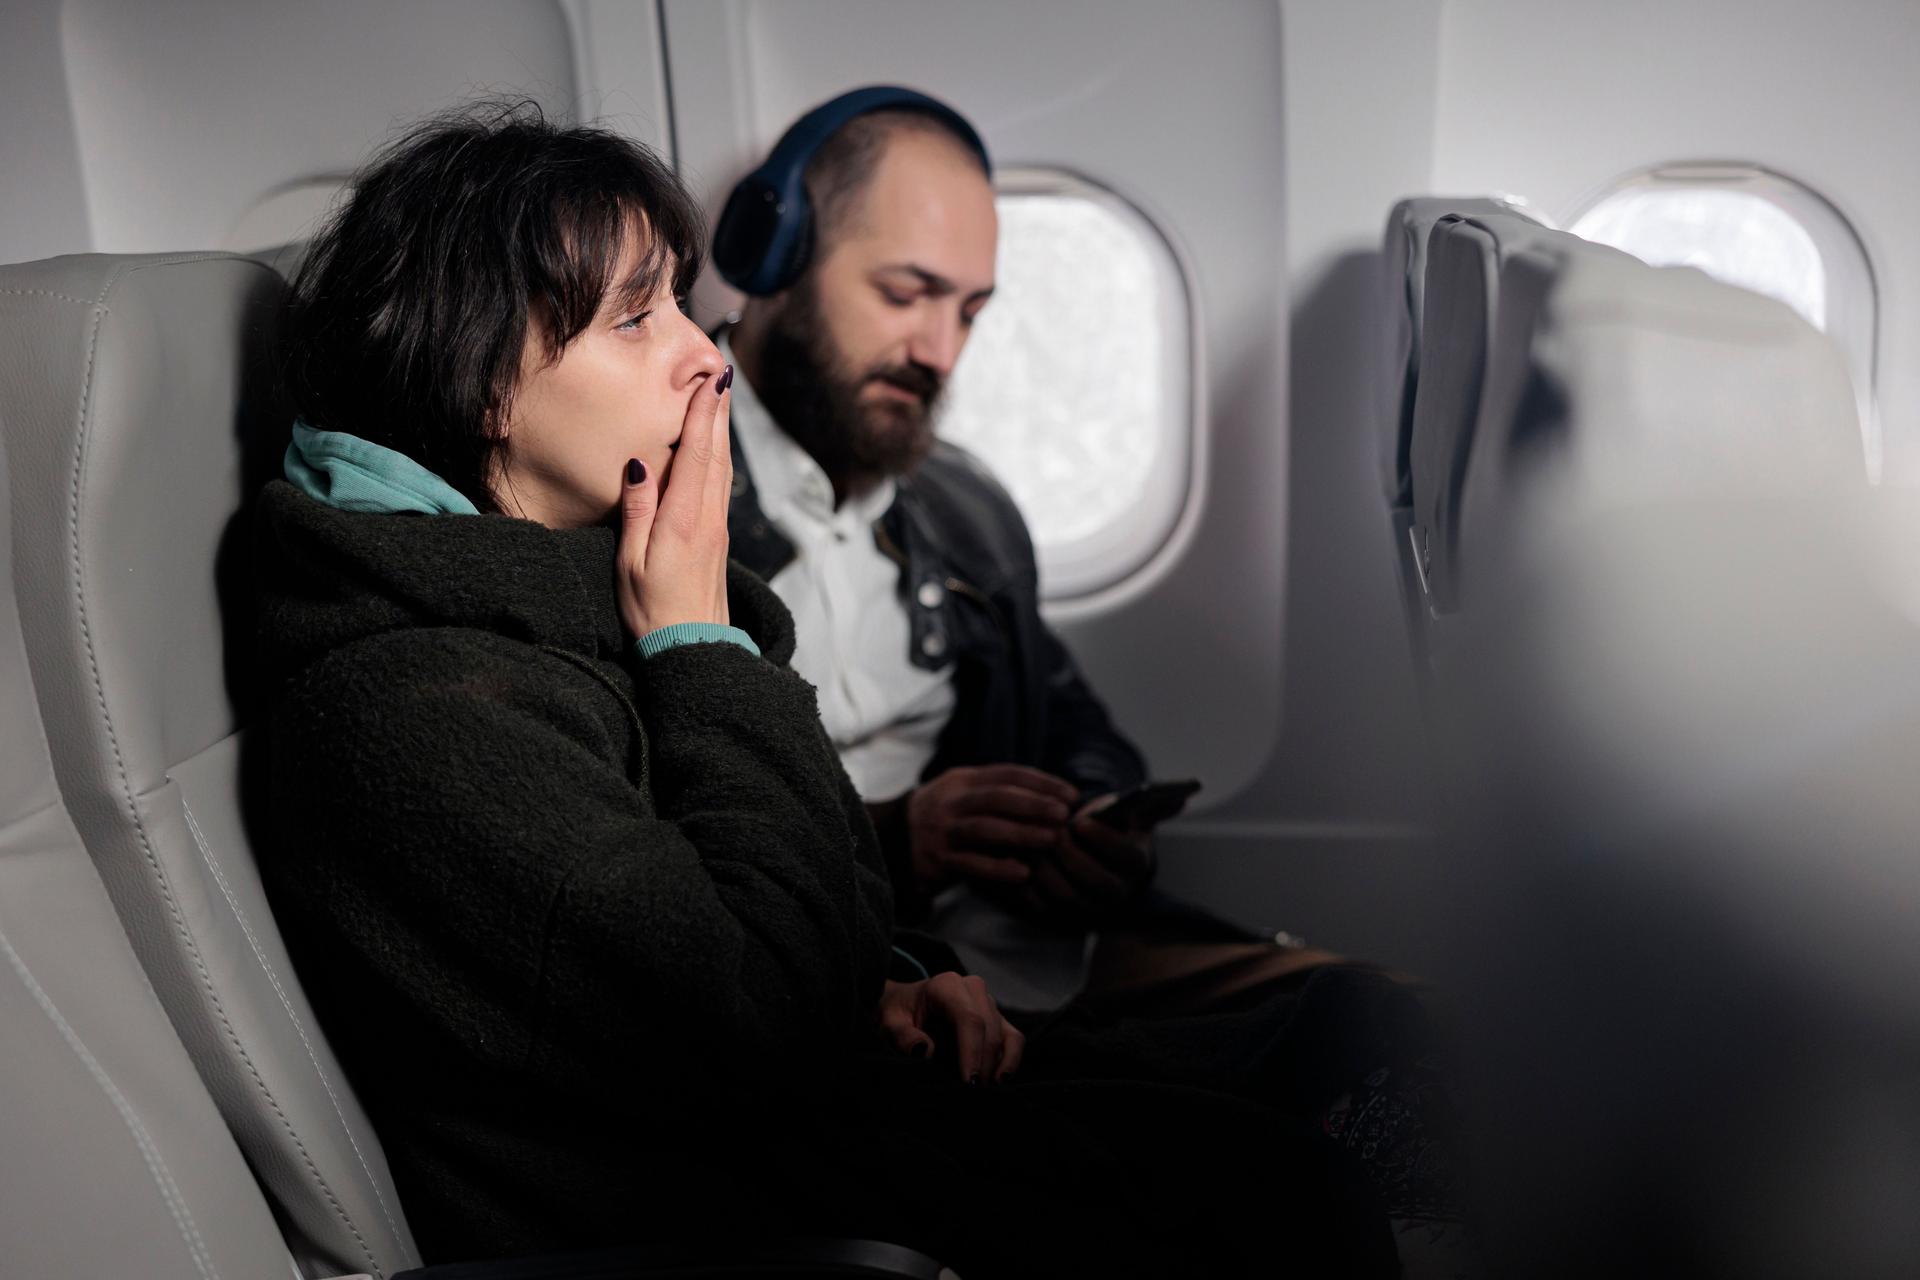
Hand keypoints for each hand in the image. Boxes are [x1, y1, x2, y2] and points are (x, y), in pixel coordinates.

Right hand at [616, 365, 733, 639]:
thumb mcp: (631, 562)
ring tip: (721, 397)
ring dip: (722, 429)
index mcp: (684, 519)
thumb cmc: (653, 611)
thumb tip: (639, 464)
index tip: (711, 379)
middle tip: (721, 372)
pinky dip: (719, 456)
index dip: (704, 414)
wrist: (693, 648)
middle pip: (717, 453)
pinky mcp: (718, 538)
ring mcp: (717, 528)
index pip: (696, 454)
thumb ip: (636, 510)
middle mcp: (708, 518)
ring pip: (723, 468)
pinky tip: (715, 447)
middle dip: (719, 411)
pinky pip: (721, 486)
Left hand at [876, 973, 1024, 1083]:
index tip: (968, 1082)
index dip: (972, 1052)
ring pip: (1004, 1036)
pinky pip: (1014, 1039)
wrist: (905, 1005)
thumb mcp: (889, 1023)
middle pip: (989, 1030)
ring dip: (997, 1066)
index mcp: (946, 986)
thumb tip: (924, 1051)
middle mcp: (973, 989)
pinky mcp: (997, 1018)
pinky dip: (1011, 1061)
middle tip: (972, 1095)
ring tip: (984, 1092)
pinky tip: (1000, 1081)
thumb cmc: (898, 1015)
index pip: (969, 1019)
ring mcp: (988, 1002)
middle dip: (983, 1065)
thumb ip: (903, 1036)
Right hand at [905, 765, 1079, 891]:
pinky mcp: (938, 861)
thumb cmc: (947, 816)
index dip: (1042, 783)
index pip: (1007, 774)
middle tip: (1064, 814)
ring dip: (1021, 833)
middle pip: (996, 798)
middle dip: (1034, 804)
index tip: (1071, 795)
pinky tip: (1023, 873)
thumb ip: (1000, 792)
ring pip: (985, 829)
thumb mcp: (965, 793)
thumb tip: (1055, 796)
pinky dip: (998, 868)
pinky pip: (971, 864)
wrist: (893, 841)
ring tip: (1051, 839)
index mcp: (962, 780)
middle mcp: (951, 801)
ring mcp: (943, 831)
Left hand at [1019, 794, 1155, 919]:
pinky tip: (1016, 865)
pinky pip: (1042, 908)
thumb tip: (1185, 794)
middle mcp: (1117, 893)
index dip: (1102, 839)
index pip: (1124, 855)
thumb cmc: (1112, 828)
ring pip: (1067, 897)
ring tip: (1030, 846)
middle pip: (1096, 881)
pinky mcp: (1061, 917)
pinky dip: (1027, 888)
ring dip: (1047, 871)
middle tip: (1052, 833)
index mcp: (1136, 864)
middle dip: (1072, 855)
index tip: (1081, 820)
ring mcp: (1090, 909)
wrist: (1095, 859)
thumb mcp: (1133, 814)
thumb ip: (1154, 804)